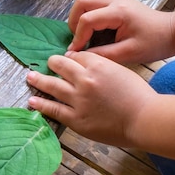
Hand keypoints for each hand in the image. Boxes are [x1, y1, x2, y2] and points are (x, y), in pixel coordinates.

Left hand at [26, 51, 152, 146]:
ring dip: (39, 80)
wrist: (144, 119)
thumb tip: (86, 64)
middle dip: (53, 63)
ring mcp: (78, 100)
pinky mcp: (76, 119)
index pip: (76, 55)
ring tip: (30, 77)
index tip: (68, 60)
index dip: (71, 57)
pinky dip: (41, 104)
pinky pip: (54, 109)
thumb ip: (102, 66)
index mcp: (97, 65)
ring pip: (52, 86)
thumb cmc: (139, 95)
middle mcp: (84, 79)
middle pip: (60, 65)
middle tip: (48, 63)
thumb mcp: (121, 70)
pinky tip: (32, 101)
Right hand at [67, 0, 174, 63]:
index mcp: (119, 12)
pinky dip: (89, 8)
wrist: (172, 32)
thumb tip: (78, 55)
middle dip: (74, 20)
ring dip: (80, 12)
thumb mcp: (128, 53)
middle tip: (78, 38)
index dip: (78, 37)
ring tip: (84, 30)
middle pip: (82, 1)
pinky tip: (94, 23)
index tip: (75, 52)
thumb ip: (102, 54)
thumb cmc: (154, 44)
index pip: (87, 20)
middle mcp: (116, 0)